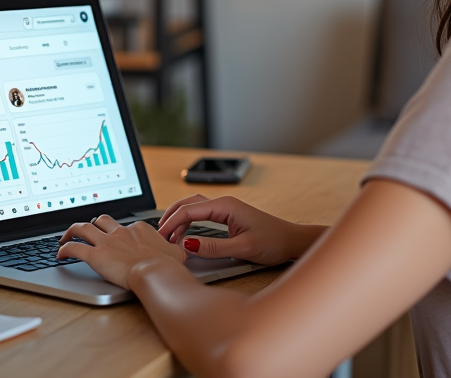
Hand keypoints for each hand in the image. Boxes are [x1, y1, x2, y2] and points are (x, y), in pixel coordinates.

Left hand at [57, 215, 186, 288]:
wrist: (156, 272)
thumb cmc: (167, 266)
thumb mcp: (177, 253)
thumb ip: (174, 249)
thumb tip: (183, 249)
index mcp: (139, 228)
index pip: (126, 225)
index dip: (119, 232)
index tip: (116, 240)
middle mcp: (121, 231)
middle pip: (102, 220)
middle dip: (93, 224)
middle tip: (87, 231)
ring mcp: (108, 241)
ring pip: (83, 228)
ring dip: (72, 230)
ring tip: (65, 236)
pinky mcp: (96, 255)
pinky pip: (74, 248)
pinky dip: (65, 249)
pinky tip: (60, 253)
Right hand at [158, 194, 325, 266]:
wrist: (292, 241)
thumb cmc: (273, 241)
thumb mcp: (243, 248)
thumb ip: (214, 247)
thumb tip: (188, 245)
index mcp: (226, 206)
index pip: (190, 210)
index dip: (172, 223)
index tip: (161, 238)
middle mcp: (224, 204)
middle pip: (188, 203)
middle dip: (171, 217)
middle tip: (158, 235)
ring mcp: (226, 210)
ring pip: (194, 208)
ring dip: (179, 220)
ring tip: (168, 237)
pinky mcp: (228, 218)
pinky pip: (201, 215)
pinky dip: (188, 223)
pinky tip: (183, 235)